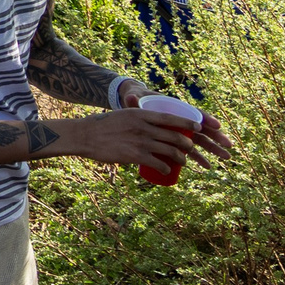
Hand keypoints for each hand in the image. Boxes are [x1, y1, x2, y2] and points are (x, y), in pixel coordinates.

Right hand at [66, 106, 233, 173]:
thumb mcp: (122, 115)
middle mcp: (143, 126)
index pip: (171, 118)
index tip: (199, 127)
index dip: (188, 123)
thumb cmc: (103, 125)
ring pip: (171, 151)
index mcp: (140, 114)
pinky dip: (167, 168)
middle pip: (174, 136)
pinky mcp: (135, 156)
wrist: (85, 135)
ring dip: (181, 158)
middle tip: (189, 149)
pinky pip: (159, 164)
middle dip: (187, 144)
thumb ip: (137, 117)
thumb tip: (151, 123)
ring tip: (182, 161)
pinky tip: (168, 170)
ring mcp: (140, 142)